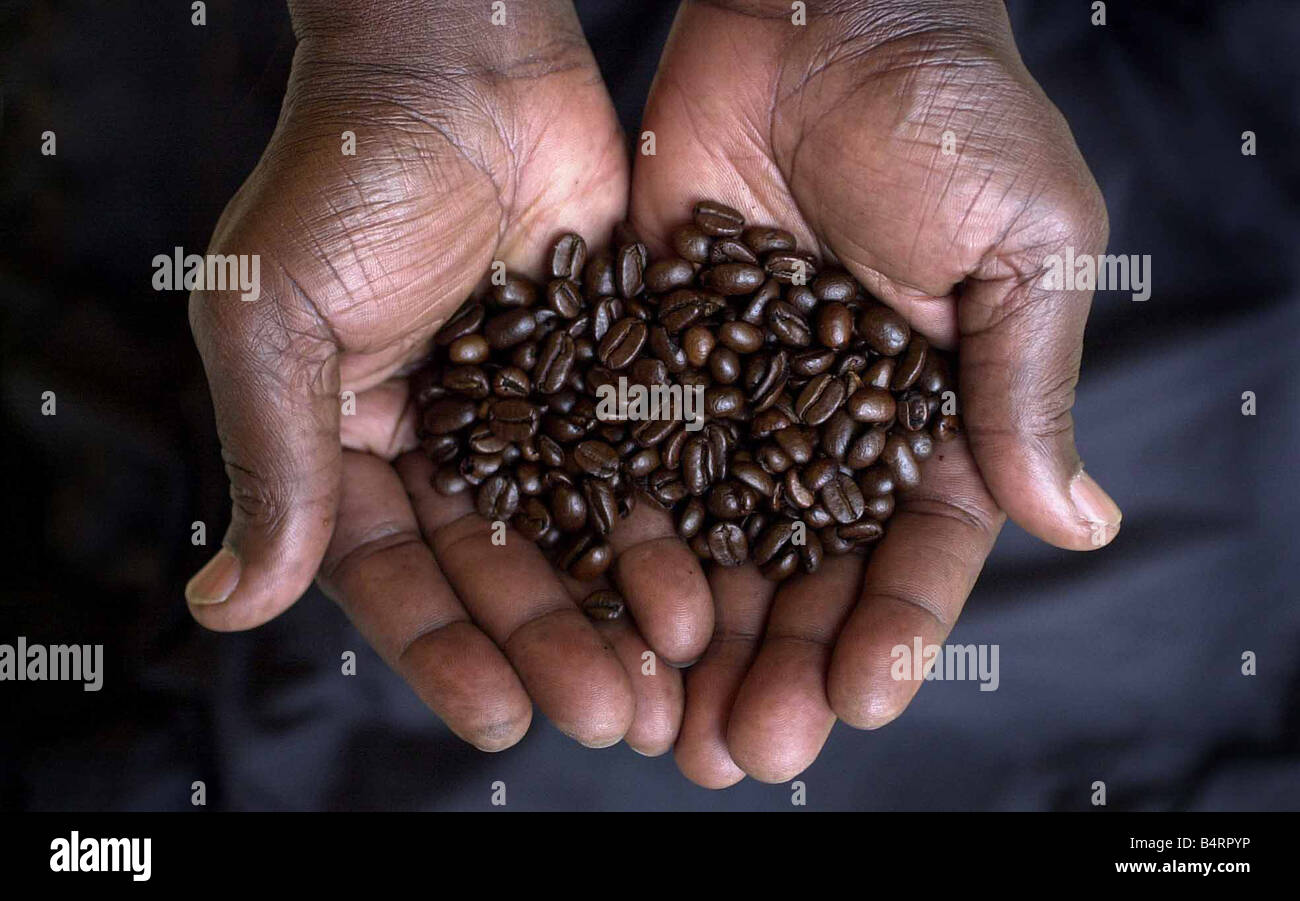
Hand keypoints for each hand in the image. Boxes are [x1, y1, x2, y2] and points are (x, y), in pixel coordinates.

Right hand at [185, 1, 710, 752]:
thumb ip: (275, 459)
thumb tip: (227, 604)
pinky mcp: (613, 372)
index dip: (445, 650)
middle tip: (613, 716)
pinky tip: (714, 585)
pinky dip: (672, 523)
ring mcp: (538, 412)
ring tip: (671, 679)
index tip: (502, 717)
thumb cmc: (346, 173)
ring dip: (621, 609)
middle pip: (502, 569)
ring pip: (582, 531)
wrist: (460, 57)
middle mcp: (450, 443)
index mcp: (357, 445)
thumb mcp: (277, 316)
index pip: (397, 573)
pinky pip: (645, 461)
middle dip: (553, 646)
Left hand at [632, 0, 1121, 784]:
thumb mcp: (1023, 248)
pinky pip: (640, 461)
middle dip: (776, 661)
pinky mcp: (657, 357)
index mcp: (933, 413)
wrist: (826, 6)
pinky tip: (602, 613)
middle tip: (739, 747)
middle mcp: (830, 424)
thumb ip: (1024, 388)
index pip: (916, 550)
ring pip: (716, 541)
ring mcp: (739, 398)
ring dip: (694, 635)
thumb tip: (1075, 527)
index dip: (890, 628)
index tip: (854, 699)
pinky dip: (624, 539)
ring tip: (668, 720)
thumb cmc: (951, 112)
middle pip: (803, 571)